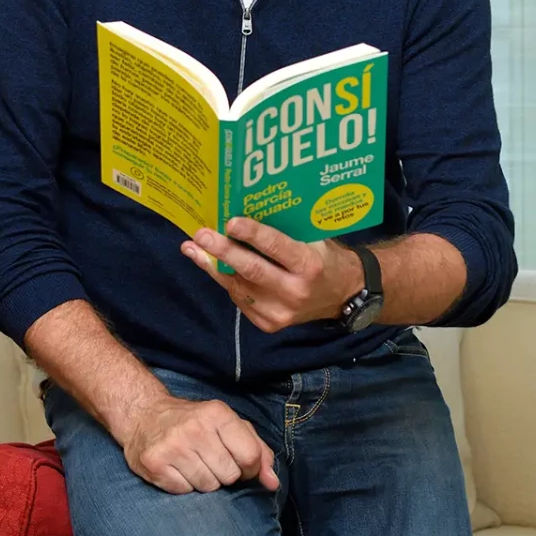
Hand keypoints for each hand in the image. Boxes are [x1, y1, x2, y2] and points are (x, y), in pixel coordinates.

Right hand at [122, 394, 279, 495]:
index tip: (239, 463)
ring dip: (204, 481)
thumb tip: (273, 483)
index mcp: (218, 413)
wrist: (144, 416)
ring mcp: (173, 446)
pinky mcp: (155, 464)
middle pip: (230, 475)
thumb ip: (257, 451)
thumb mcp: (229, 425)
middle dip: (225, 474)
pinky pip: (184, 491)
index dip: (249, 468)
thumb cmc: (195, 423)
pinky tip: (177, 468)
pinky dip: (184, 485)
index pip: (250, 456)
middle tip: (211, 460)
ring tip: (193, 463)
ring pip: (208, 486)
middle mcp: (195, 428)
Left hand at [181, 217, 363, 333]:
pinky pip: (239, 299)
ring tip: (192, 248)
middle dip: (222, 251)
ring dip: (213, 266)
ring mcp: (280, 312)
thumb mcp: (313, 239)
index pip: (276, 248)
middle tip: (201, 234)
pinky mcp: (269, 324)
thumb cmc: (325, 258)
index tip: (230, 221)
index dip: (252, 234)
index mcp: (309, 265)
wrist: (342, 296)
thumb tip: (245, 212)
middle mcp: (294, 291)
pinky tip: (210, 264)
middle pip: (252, 270)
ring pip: (239, 286)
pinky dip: (224, 280)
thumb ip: (284, 231)